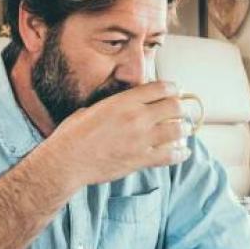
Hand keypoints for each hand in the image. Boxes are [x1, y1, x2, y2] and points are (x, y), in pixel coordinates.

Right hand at [42, 81, 191, 187]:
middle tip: (180, 112)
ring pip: (178, 130)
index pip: (161, 87)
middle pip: (175, 107)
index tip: (176, 92)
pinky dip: (181, 153)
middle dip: (180, 108)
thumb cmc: (74, 133)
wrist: (66, 161)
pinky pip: (171, 155)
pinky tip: (183, 151)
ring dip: (183, 130)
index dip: (173, 88)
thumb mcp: (94, 108)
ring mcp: (141, 140)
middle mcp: (136, 118)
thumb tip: (127, 103)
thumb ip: (115, 104)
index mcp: (124, 101)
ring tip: (183, 131)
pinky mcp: (140, 160)